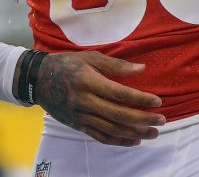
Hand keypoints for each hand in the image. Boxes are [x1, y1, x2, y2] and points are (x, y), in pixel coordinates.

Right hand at [33, 51, 165, 146]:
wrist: (37, 80)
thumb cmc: (66, 64)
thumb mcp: (89, 57)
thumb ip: (116, 64)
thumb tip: (141, 69)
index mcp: (88, 81)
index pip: (119, 94)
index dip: (140, 99)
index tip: (157, 101)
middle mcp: (84, 101)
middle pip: (119, 115)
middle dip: (143, 119)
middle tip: (162, 120)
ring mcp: (80, 115)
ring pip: (111, 129)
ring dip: (135, 133)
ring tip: (153, 133)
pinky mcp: (77, 125)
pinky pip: (100, 136)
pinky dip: (118, 140)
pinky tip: (134, 140)